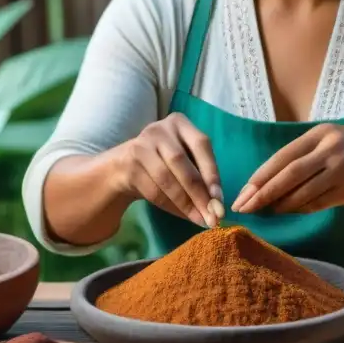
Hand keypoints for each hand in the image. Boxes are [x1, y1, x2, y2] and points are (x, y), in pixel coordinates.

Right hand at [113, 112, 224, 226]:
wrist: (123, 165)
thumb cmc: (164, 161)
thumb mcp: (184, 158)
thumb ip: (200, 174)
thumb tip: (217, 204)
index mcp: (179, 123)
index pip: (201, 145)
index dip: (212, 172)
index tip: (220, 198)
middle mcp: (159, 130)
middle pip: (181, 162)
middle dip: (199, 192)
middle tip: (212, 216)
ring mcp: (141, 146)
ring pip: (166, 178)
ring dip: (185, 203)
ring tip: (200, 219)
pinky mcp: (129, 165)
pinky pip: (153, 190)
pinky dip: (171, 206)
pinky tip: (184, 215)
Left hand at [231, 124, 343, 214]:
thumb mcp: (324, 139)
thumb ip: (299, 155)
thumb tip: (264, 184)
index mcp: (319, 134)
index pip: (282, 157)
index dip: (261, 177)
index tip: (243, 193)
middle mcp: (331, 150)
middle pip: (290, 175)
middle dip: (264, 193)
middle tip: (246, 208)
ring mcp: (343, 170)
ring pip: (304, 192)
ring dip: (282, 204)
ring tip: (268, 210)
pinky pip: (320, 203)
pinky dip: (302, 208)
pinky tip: (291, 210)